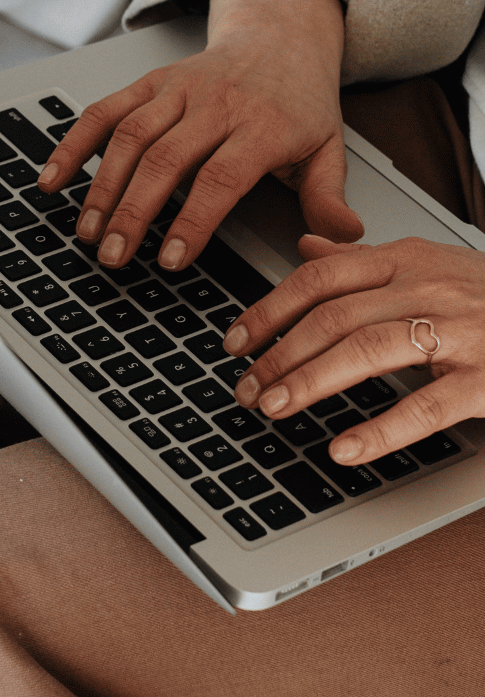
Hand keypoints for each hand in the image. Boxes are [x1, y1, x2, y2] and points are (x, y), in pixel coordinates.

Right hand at [38, 0, 362, 268]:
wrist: (280, 36)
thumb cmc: (299, 101)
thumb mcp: (327, 147)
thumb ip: (328, 197)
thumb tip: (345, 241)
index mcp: (262, 125)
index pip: (221, 176)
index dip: (193, 220)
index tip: (171, 260)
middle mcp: (216, 103)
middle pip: (166, 159)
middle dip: (134, 213)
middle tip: (115, 257)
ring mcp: (178, 89)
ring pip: (130, 137)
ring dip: (103, 187)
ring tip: (89, 233)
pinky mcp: (150, 82)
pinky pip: (106, 111)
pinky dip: (74, 143)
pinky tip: (54, 178)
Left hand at [223, 233, 484, 462]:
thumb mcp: (430, 262)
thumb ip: (364, 260)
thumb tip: (305, 248)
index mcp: (409, 258)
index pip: (321, 276)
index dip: (270, 308)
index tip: (236, 340)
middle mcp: (430, 287)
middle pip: (335, 315)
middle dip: (279, 354)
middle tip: (246, 388)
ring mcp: (461, 330)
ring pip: (370, 348)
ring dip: (311, 381)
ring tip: (275, 408)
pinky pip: (427, 405)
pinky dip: (381, 429)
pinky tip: (345, 448)